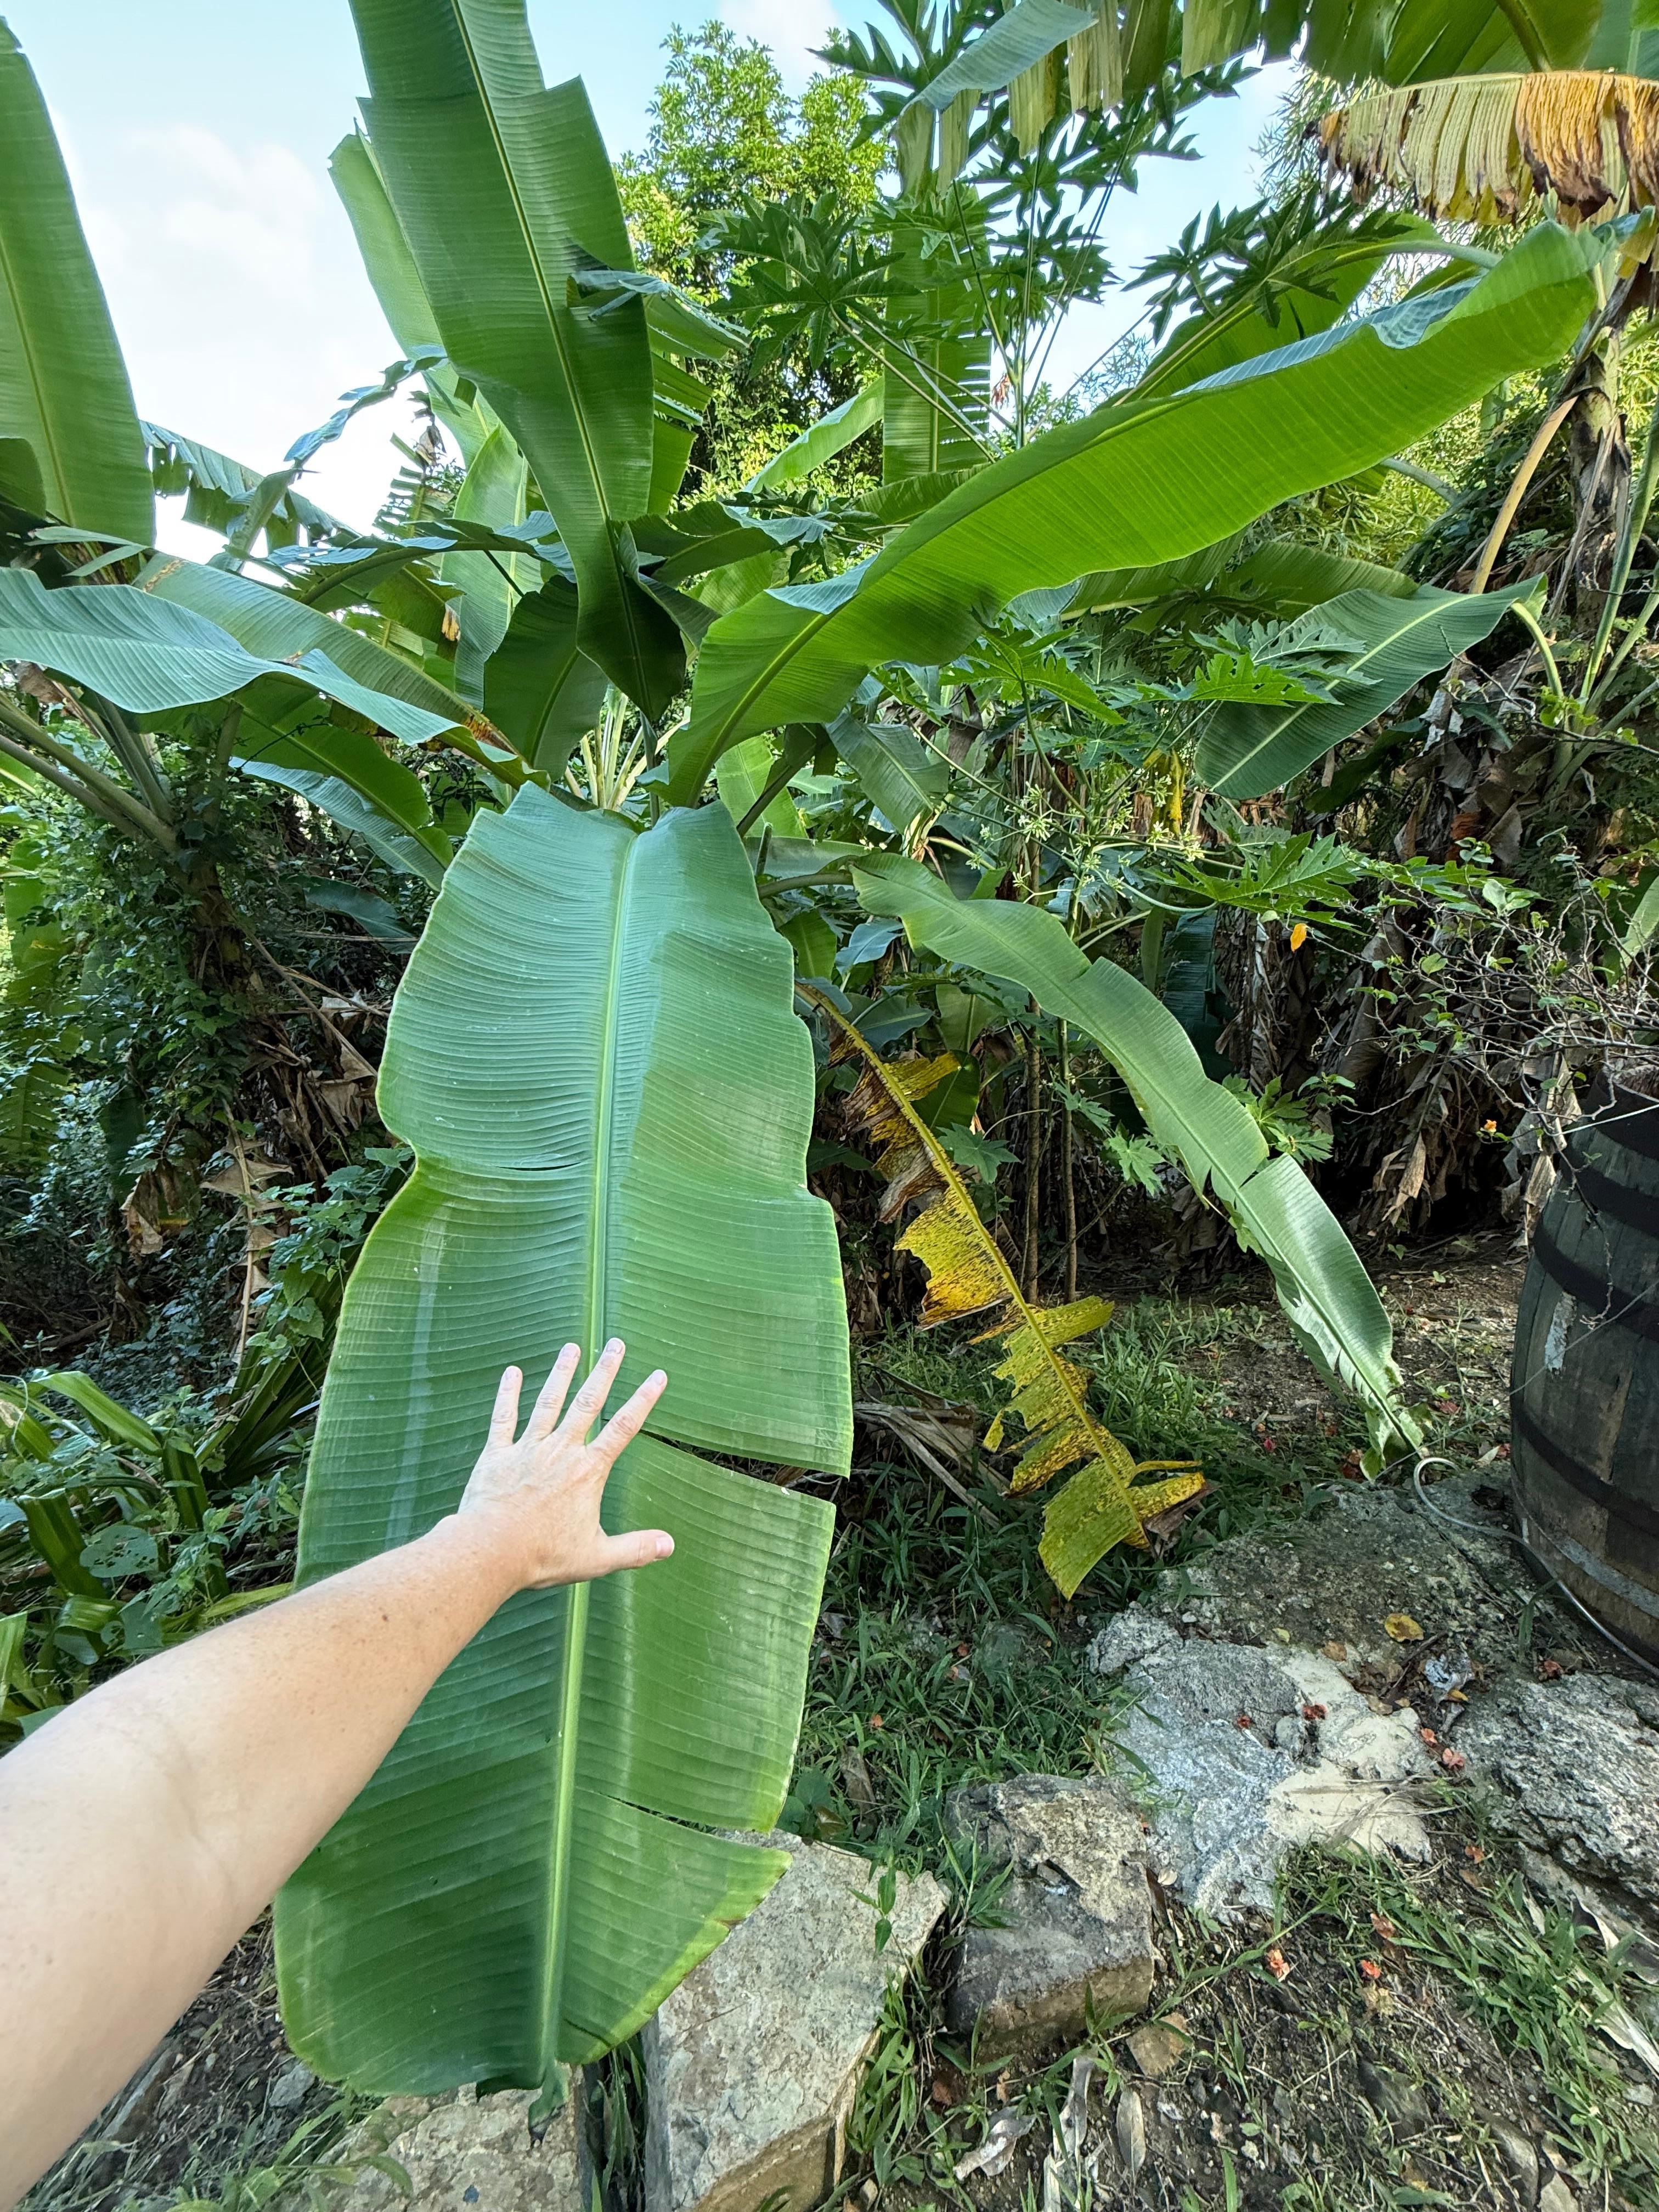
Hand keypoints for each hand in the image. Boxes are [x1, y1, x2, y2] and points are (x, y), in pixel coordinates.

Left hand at [454, 1341, 670, 1591]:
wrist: (490, 1551)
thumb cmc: (543, 1556)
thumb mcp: (597, 1557)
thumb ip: (635, 1549)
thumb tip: (670, 1545)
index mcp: (588, 1472)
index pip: (623, 1428)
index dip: (643, 1400)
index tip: (658, 1375)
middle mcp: (561, 1451)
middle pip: (588, 1403)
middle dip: (605, 1371)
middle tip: (617, 1344)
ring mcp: (527, 1449)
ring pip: (548, 1402)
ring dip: (561, 1373)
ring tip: (571, 1347)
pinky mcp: (497, 1454)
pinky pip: (503, 1418)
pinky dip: (507, 1394)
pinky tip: (512, 1372)